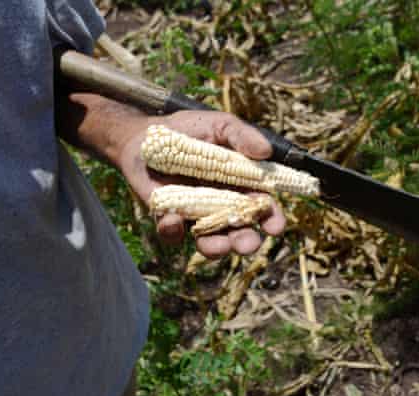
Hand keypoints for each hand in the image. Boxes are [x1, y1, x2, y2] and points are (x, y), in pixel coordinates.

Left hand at [116, 110, 285, 257]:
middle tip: (247, 244)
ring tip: (219, 246)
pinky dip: (174, 231)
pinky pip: (173, 234)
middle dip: (246, 242)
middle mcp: (221, 206)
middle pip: (240, 232)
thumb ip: (241, 136)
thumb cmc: (188, 130)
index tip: (275, 226)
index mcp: (241, 186)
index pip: (263, 208)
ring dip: (217, 248)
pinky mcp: (168, 217)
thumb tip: (266, 151)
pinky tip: (174, 220)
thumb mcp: (218, 125)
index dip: (272, 219)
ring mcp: (195, 215)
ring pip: (210, 242)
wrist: (143, 136)